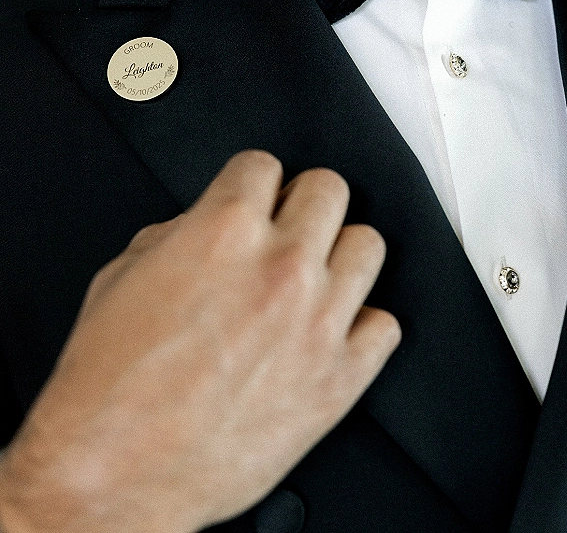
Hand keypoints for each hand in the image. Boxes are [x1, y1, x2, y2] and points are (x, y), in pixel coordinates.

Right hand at [0, 151, 400, 532]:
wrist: (115, 471)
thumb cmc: (111, 384)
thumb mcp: (123, 276)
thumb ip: (180, 234)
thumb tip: (208, 227)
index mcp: (223, 231)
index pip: (262, 164)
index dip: (251, 180)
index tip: (253, 196)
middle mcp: (280, 266)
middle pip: (328, 189)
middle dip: (302, 201)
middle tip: (287, 224)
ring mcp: (318, 321)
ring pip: (368, 245)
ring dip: (340, 253)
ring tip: (316, 273)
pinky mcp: (339, 378)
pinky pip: (385, 325)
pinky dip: (362, 323)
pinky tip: (333, 330)